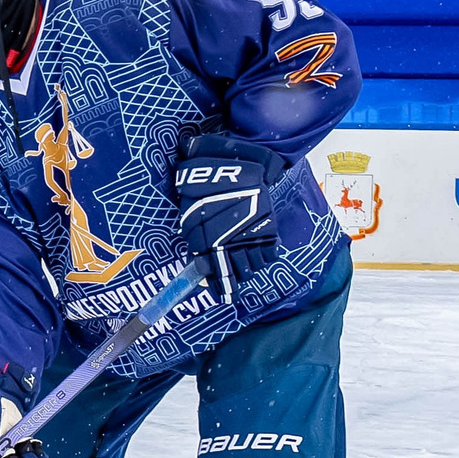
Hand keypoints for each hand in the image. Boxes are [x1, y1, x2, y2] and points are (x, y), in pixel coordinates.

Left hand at [173, 133, 287, 305]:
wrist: (235, 164)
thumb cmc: (205, 184)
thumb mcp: (188, 208)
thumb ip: (193, 233)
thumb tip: (200, 258)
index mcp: (207, 239)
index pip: (213, 270)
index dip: (218, 284)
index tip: (220, 293)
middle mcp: (230, 242)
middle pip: (236, 271)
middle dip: (234, 278)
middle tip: (232, 282)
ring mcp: (250, 236)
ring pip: (253, 265)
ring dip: (249, 268)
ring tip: (245, 269)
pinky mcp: (268, 228)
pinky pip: (270, 253)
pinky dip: (265, 258)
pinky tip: (259, 256)